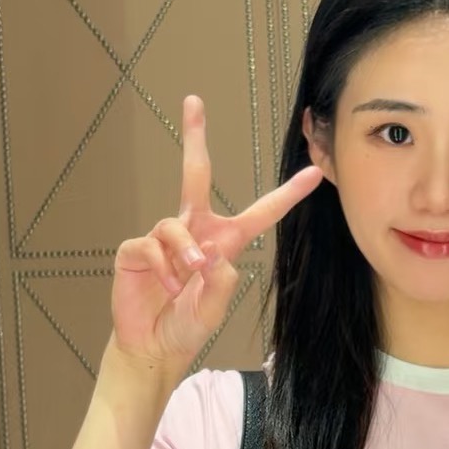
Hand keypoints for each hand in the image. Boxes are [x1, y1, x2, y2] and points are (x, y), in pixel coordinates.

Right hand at [111, 95, 321, 375]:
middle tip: (194, 101)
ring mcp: (162, 239)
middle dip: (194, 137)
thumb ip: (220, 283)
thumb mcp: (214, 309)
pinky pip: (150, 247)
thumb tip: (210, 255)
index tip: (314, 172)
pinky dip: (161, 269)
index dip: (288, 195)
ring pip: (175, 227)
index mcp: (224, 242)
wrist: (152, 347)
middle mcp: (194, 232)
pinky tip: (164, 288)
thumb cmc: (187, 326)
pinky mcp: (135, 251)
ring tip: (184, 281)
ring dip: (183, 255)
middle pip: (195, 174)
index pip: (261, 213)